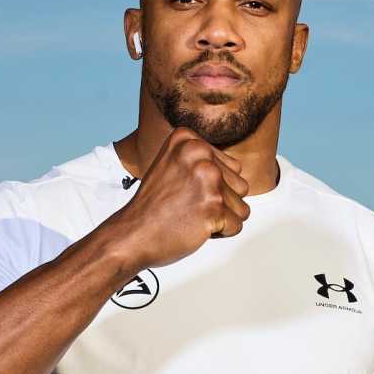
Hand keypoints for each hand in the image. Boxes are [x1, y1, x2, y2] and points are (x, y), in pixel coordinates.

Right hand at [106, 127, 249, 272]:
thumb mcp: (174, 166)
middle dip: (221, 203)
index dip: (214, 187)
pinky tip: (195, 226)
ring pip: (242, 207)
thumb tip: (234, 168)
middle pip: (241, 187)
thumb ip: (203, 161)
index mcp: (189, 140)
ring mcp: (208, 180)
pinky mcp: (214, 206)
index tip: (185, 190)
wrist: (132, 234)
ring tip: (192, 215)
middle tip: (188, 206)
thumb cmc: (153, 207)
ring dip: (221, 218)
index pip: (233, 168)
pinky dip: (220, 233)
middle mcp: (200, 154)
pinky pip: (236, 225)